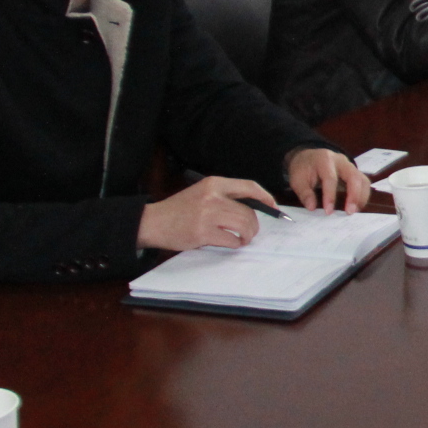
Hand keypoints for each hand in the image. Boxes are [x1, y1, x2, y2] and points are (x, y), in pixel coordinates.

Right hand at [137, 175, 280, 251]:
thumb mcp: (203, 193)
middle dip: (255, 225)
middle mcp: (212, 196)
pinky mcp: (202, 232)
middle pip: (249, 211)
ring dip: (247, 235)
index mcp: (214, 183)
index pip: (249, 187)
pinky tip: (228, 243)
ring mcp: (207, 214)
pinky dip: (234, 244)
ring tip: (241, 239)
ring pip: (244, 225)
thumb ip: (225, 196)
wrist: (153, 221)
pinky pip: (231, 240)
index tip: (274, 208)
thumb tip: (256, 207)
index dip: (266, 198)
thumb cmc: (180, 209)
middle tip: (250, 232)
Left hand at [285, 147, 370, 213]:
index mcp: (324, 160)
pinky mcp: (355, 173)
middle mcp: (341, 161)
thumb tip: (312, 207)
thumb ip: (304, 193)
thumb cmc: (304, 169)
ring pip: (363, 180)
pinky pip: (364, 183)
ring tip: (354, 211)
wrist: (309, 157)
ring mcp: (350, 166)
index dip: (330, 196)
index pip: (331, 178)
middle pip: (353, 176)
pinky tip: (356, 206)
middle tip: (349, 212)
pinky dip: (363, 196)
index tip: (328, 212)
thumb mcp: (297, 179)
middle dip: (354, 195)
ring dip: (361, 197)